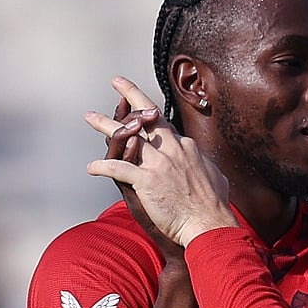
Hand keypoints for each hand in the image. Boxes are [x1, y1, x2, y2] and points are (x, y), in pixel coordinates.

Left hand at [87, 76, 238, 246]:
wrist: (209, 224)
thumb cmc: (215, 206)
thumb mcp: (217, 176)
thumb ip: (205, 165)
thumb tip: (204, 162)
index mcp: (187, 148)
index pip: (165, 126)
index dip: (151, 115)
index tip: (144, 110)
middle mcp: (172, 150)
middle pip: (147, 118)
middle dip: (131, 96)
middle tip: (117, 83)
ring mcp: (158, 164)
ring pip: (127, 137)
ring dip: (106, 126)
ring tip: (91, 117)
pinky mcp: (146, 180)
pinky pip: (118, 168)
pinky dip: (103, 166)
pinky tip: (92, 167)